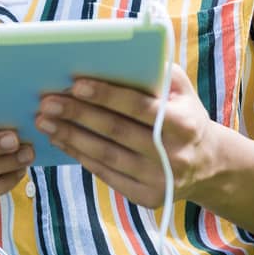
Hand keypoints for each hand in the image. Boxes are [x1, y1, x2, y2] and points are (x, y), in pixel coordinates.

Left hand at [35, 65, 220, 207]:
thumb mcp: (181, 91)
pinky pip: (106, 174)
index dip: (106, 96)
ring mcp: (160, 179)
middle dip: (77, 115)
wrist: (209, 165)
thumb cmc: (184, 115)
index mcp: (184, 123)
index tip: (75, 84)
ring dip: (70, 137)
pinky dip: (79, 156)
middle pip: (116, 132)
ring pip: (105, 156)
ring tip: (44, 121)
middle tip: (47, 102)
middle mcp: (174, 155)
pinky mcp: (148, 197)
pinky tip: (61, 139)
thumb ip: (155, 71)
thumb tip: (113, 56)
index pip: (138, 107)